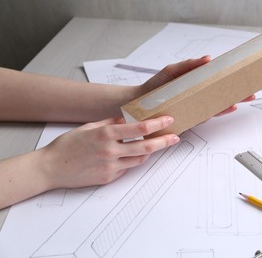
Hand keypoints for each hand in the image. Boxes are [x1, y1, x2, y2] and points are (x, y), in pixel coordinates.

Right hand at [40, 116, 178, 188]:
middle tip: (175, 137)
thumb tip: (127, 120)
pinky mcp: (108, 178)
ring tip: (158, 145)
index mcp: (106, 134)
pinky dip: (132, 161)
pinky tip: (133, 156)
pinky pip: (127, 169)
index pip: (140, 129)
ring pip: (139, 160)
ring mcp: (111, 166)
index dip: (157, 124)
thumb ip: (110, 123)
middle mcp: (111, 151)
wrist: (51, 168)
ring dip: (150, 152)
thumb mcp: (88, 127)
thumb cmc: (67, 145)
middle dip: (164, 141)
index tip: (168, 119)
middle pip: (146, 147)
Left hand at [142, 56, 255, 116]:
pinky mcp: (190, 116)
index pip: (216, 82)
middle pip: (221, 95)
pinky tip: (228, 107)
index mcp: (195, 85)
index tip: (244, 76)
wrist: (140, 104)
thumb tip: (207, 59)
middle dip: (238, 94)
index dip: (230, 80)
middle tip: (252, 91)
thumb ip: (189, 65)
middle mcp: (197, 97)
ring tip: (244, 98)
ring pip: (217, 106)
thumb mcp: (172, 70)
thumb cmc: (155, 86)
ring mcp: (194, 107)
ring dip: (232, 102)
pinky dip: (218, 111)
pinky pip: (206, 115)